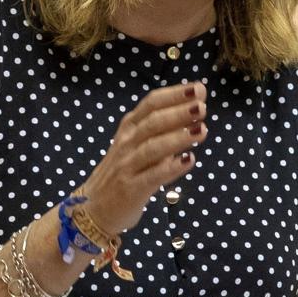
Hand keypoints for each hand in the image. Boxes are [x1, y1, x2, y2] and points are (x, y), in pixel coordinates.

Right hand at [79, 82, 206, 234]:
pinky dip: (171, 168)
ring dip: (178, 138)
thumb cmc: (122, 171)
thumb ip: (161, 130)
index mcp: (129, 127)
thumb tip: (193, 111)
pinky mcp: (131, 189)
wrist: (94, 207)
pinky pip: (152, 176)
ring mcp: (127, 166)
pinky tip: (190, 160)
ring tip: (202, 130)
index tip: (198, 89)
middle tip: (203, 107)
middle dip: (179, 113)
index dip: (174, 95)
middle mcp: (127, 142)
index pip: (151, 104)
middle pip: (153, 123)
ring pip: (153, 148)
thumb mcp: (136, 145)